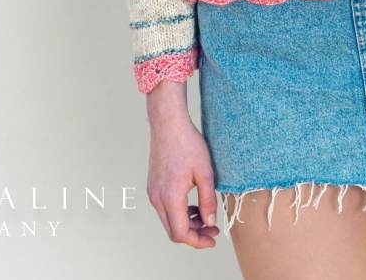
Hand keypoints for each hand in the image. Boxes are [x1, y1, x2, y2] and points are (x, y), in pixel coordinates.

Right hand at [146, 93, 219, 249]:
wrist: (168, 124)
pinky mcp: (153, 186)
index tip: (213, 238)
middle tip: (212, 229)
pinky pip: (164, 209)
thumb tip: (210, 222)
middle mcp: (157, 198)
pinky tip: (192, 205)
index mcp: (170, 197)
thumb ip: (208, 200)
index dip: (198, 241)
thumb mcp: (205, 172)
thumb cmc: (188, 144)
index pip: (181, 233)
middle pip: (173, 231)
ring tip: (204, 215)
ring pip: (168, 220)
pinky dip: (179, 213)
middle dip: (194, 235)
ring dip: (186, 224)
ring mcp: (153, 192)